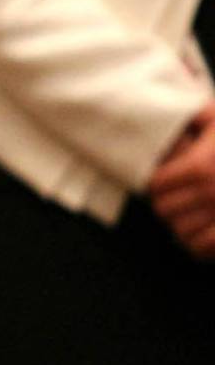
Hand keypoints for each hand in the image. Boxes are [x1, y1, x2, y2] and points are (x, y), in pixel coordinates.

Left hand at [148, 101, 214, 259]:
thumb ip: (199, 115)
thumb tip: (174, 120)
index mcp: (203, 165)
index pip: (156, 185)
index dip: (159, 183)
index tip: (166, 180)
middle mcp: (212, 193)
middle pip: (164, 210)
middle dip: (169, 203)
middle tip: (178, 197)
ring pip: (180, 232)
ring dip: (183, 224)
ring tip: (192, 213)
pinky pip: (202, 249)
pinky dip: (198, 244)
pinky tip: (204, 231)